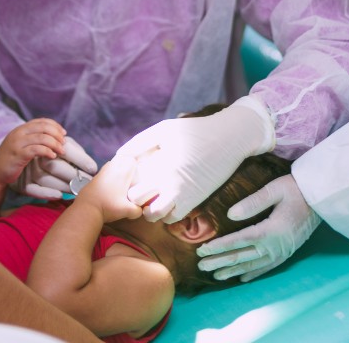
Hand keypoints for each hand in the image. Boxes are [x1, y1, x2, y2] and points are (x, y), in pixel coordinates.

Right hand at [0, 120, 97, 200]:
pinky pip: (37, 149)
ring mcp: (17, 143)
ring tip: (61, 151)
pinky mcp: (18, 154)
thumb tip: (53, 138)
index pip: (42, 121)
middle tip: (64, 143)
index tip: (63, 133)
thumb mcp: (21, 145)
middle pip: (44, 127)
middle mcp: (19, 133)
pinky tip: (52, 156)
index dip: (55, 126)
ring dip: (55, 144)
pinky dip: (47, 151)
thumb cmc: (11, 161)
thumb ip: (33, 139)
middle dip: (57, 134)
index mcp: (21, 129)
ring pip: (42, 137)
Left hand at [74, 156, 141, 222]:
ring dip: (117, 172)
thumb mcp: (127, 211)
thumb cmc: (109, 207)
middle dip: (127, 168)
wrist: (86, 209)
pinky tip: (109, 189)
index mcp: (122, 172)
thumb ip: (137, 210)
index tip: (137, 179)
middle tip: (130, 180)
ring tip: (120, 185)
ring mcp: (102, 171)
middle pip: (122, 160)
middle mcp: (112, 167)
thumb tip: (140, 210)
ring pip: (113, 165)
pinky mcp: (94, 177)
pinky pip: (106, 172)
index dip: (136, 168)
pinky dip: (109, 177)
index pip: (132, 160)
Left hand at [116, 98, 273, 222]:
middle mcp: (170, 182)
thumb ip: (140, 142)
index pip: (132, 185)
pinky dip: (166, 214)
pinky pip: (173, 218)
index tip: (130, 177)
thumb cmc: (194, 131)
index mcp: (160, 163)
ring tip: (151, 197)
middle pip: (138, 203)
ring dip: (148, 209)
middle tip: (138, 189)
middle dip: (134, 199)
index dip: (126, 183)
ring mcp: (183, 194)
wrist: (229, 138)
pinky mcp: (195, 201)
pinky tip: (167, 199)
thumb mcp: (164, 130)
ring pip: (154, 216)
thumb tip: (120, 156)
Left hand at [195, 175, 319, 281]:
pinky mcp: (286, 254)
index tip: (202, 249)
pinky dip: (252, 274)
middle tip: (201, 266)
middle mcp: (275, 246)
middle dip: (220, 262)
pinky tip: (241, 279)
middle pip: (242, 257)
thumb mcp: (274, 190)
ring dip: (233, 271)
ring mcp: (281, 252)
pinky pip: (266, 268)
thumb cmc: (296, 190)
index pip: (238, 241)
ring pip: (252, 266)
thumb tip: (230, 215)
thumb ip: (252, 202)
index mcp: (271, 230)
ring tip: (215, 276)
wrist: (320, 199)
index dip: (219, 246)